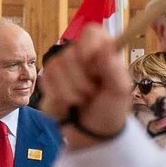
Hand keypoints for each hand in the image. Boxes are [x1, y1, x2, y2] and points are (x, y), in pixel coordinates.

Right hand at [50, 28, 133, 145]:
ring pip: (54, 69)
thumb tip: (106, 48)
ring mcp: (63, 68)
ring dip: (69, 93)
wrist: (94, 134)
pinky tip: (68, 106)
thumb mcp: (120, 92)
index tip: (91, 61)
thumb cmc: (111, 110)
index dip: (88, 45)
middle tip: (92, 94)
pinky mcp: (49, 82)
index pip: (91, 32)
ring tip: (81, 102)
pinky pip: (45, 83)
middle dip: (80, 81)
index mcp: (102, 52)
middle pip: (68, 54)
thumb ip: (114, 69)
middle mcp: (82, 56)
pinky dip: (57, 99)